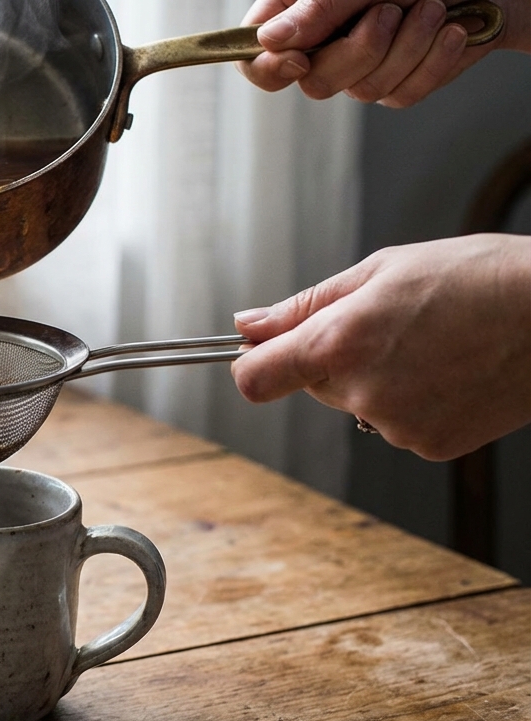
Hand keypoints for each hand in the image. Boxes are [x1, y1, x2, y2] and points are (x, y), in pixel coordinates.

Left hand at [230, 234, 530, 460]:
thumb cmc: (477, 278)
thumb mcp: (380, 271)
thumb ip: (304, 306)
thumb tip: (246, 325)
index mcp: (338, 344)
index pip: (253, 379)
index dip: (252, 365)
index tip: (264, 354)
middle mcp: (360, 393)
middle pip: (311, 387)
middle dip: (334, 360)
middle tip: (391, 327)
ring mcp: (396, 426)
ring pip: (358, 406)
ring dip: (378, 381)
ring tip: (434, 346)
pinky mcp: (430, 446)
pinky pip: (398, 426)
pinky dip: (416, 403)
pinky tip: (453, 372)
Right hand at [237, 0, 530, 106]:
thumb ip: (316, 10)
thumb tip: (269, 40)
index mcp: (296, 18)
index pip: (255, 60)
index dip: (268, 69)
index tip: (297, 60)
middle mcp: (322, 48)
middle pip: (315, 84)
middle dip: (362, 49)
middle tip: (392, 8)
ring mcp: (358, 71)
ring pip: (364, 91)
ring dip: (408, 45)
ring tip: (433, 7)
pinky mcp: (397, 86)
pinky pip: (403, 95)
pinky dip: (433, 60)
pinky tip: (451, 31)